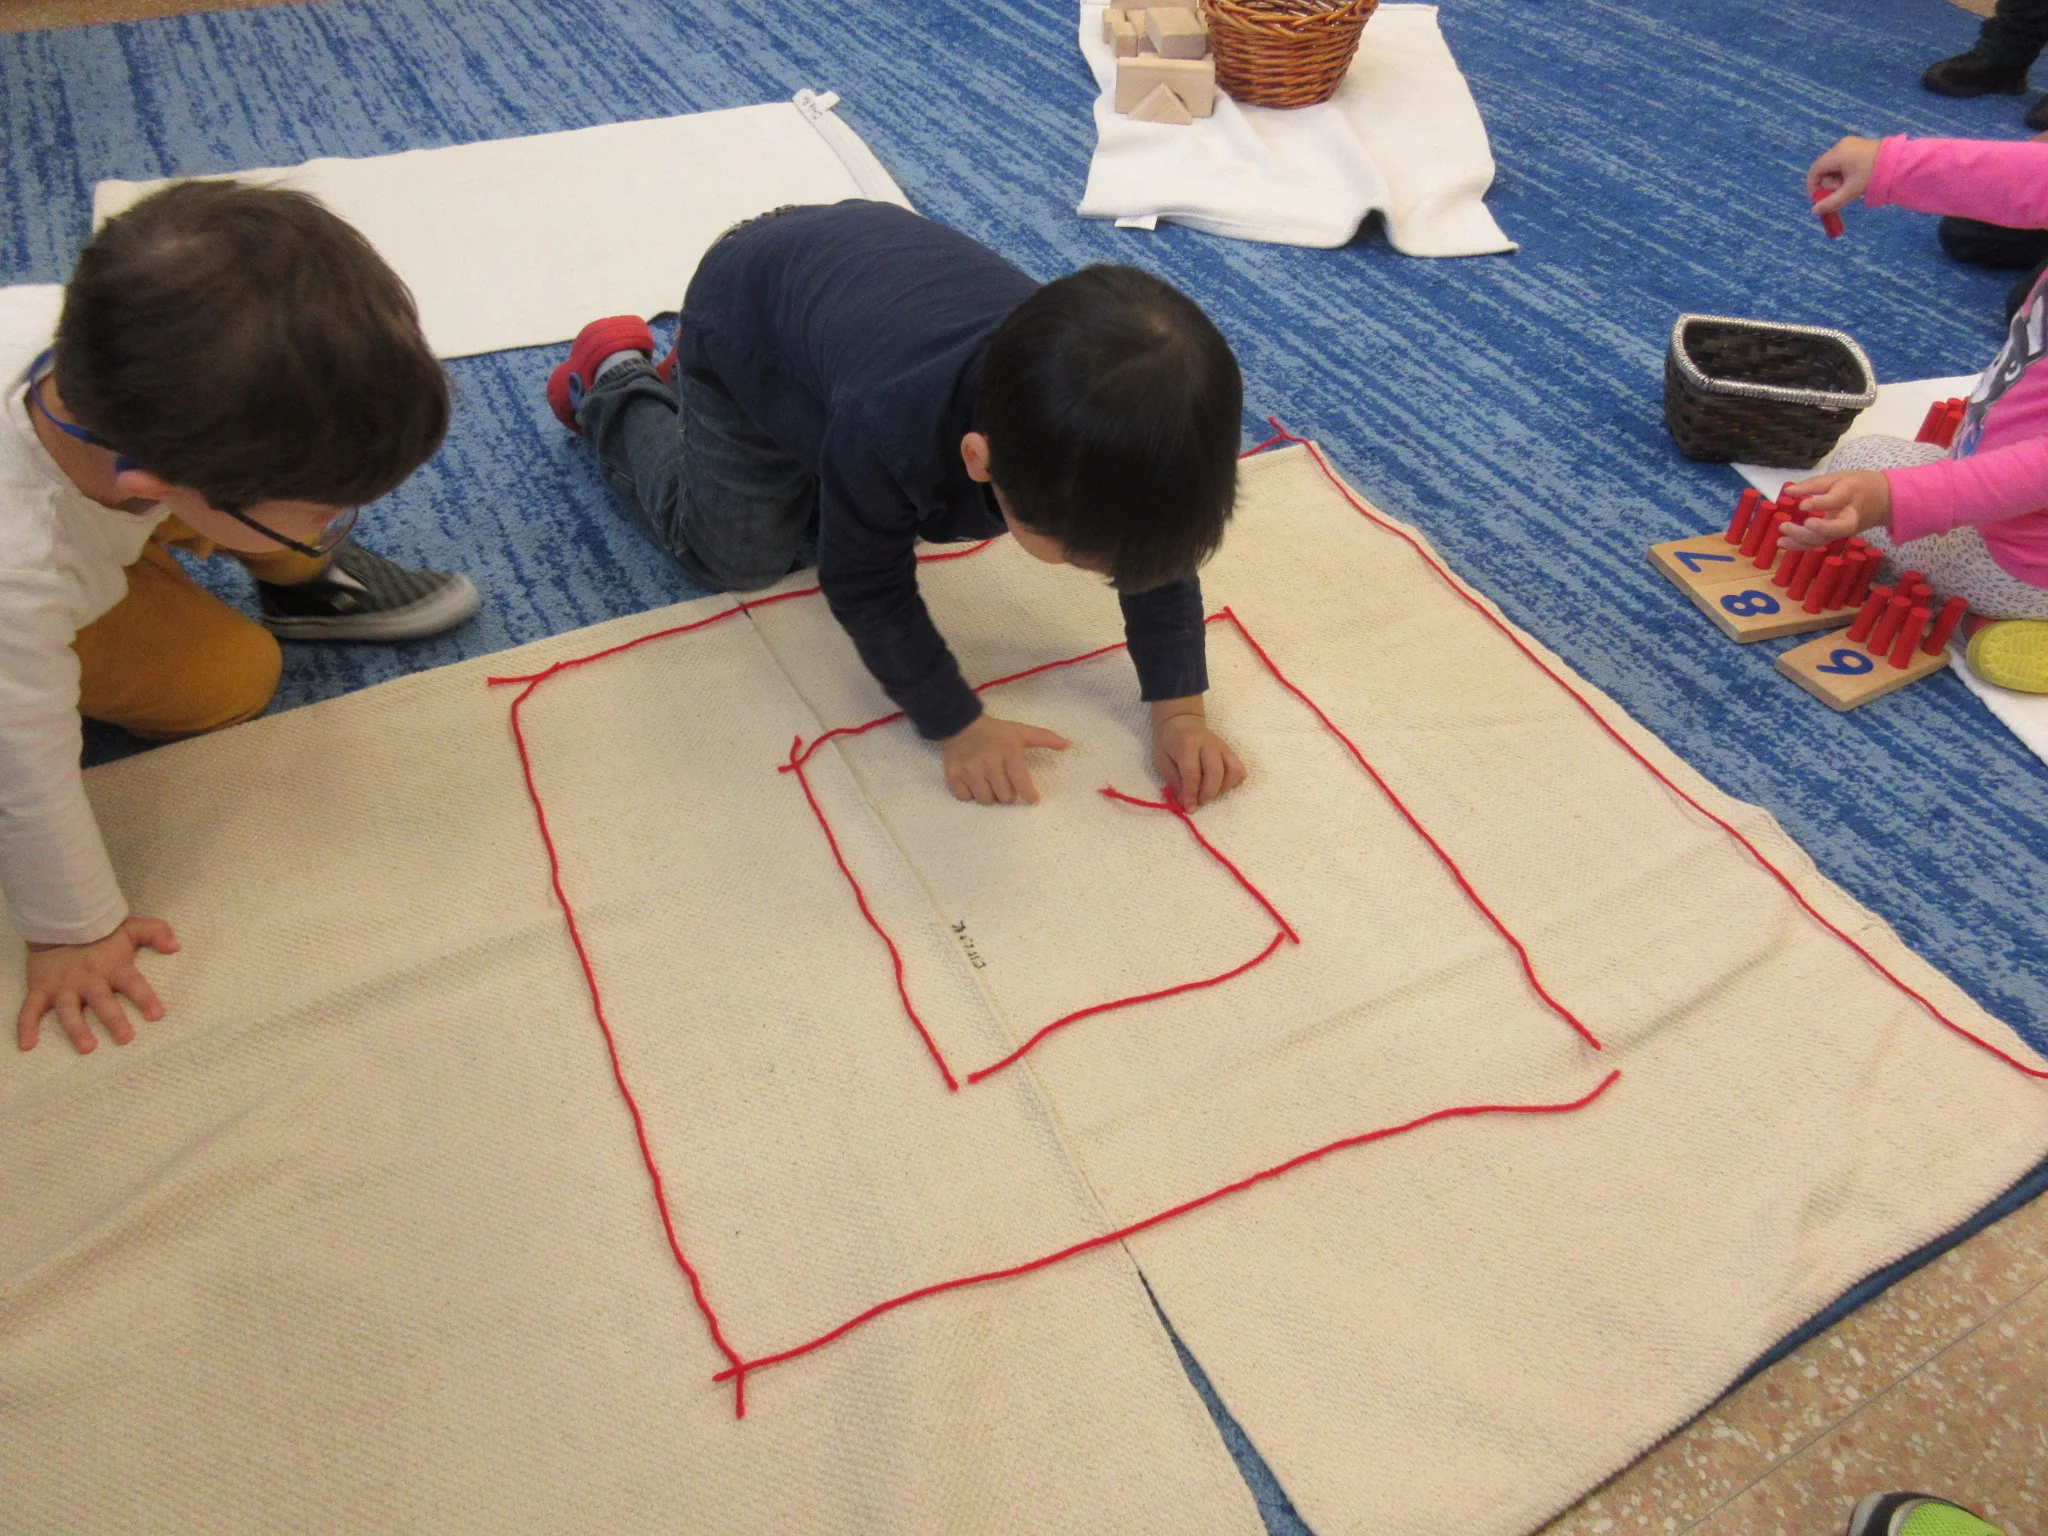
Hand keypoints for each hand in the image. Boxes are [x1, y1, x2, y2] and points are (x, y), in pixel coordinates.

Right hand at [17, 916, 179, 1053]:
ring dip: (77, 1030)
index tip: (157, 1015)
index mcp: (113, 967)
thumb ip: (156, 933)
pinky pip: (30, 1010)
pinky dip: (25, 1027)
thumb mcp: (131, 928)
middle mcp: (88, 979)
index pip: (133, 984)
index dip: (145, 998)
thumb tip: (176, 946)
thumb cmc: (100, 933)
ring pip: (69, 1011)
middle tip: (126, 1038)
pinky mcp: (40, 989)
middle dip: (114, 1020)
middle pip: (102, 1002)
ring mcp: (62, 986)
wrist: (59, 922)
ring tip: (87, 1047)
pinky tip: (27, 1045)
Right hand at [941, 713, 1070, 804]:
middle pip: (1005, 796)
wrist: (962, 725)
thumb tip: (1068, 744)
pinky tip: (974, 782)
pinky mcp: (954, 775)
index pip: (1022, 783)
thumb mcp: (1022, 731)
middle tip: (1004, 782)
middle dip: (1007, 793)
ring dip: (990, 795)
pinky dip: (970, 794)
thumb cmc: (997, 732)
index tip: (1032, 798)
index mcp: (1008, 751)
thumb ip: (1046, 738)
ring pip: (986, 800)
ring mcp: (970, 769)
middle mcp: (989, 761)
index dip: (1029, 795)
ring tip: (989, 783)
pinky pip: (965, 798)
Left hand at [1152, 700, 1246, 809]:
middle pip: (1216, 772)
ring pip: (1233, 770)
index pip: (1192, 774)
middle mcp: (1208, 744)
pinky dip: (1233, 781)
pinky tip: (1220, 784)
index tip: (1190, 809)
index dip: (1191, 794)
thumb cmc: (1169, 744)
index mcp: (1187, 745)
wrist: (1182, 722)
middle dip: (1208, 793)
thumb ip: (1175, 782)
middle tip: (1199, 801)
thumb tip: (1186, 803)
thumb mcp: (1163, 762)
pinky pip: (1239, 769)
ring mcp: (1222, 746)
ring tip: (1209, 791)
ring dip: (1223, 787)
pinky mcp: (1230, 750)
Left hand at [1777, 471, 1891, 548]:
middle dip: (1812, 530)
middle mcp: (1849, 515)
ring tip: (1780, 536)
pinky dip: (1801, 545)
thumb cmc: (1858, 484)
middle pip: (1834, 528)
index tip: (1802, 505)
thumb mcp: (1839, 477)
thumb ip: (1813, 484)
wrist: (1885, 499)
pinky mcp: (1838, 536)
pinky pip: (1820, 543)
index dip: (1820, 504)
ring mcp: (1844, 529)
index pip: (1836, 500)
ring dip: (1801, 541)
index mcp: (1851, 494)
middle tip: (1786, 526)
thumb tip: (1788, 491)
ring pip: (1825, 539)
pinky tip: (1783, 543)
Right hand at [1808, 135, 1880, 216]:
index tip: (1818, 199)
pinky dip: (1845, 172)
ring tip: (1852, 185)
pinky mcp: (1856, 145)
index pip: (1815, 171)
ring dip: (1838, 179)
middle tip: (1842, 192)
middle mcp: (1840, 146)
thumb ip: (1831, 202)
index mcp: (1837, 154)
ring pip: (1833, 166)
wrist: (1898, 162)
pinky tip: (1856, 177)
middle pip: (1824, 169)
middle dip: (1829, 184)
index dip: (1813, 187)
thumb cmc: (1873, 176)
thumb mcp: (1851, 191)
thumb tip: (1814, 211)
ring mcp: (1849, 144)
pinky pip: (1842, 161)